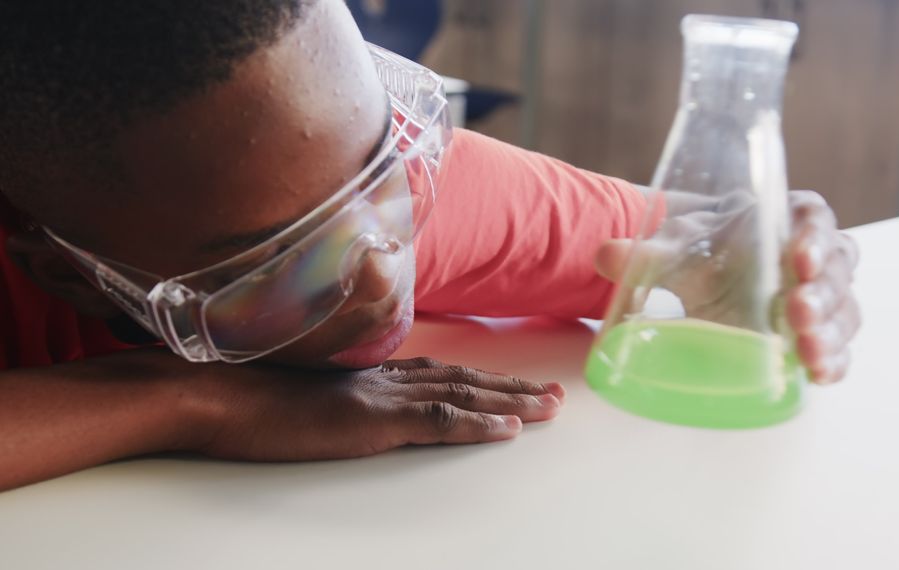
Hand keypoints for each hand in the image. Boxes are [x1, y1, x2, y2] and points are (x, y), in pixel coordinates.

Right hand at [194, 357, 564, 460]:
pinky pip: (438, 422)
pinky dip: (476, 423)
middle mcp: (384, 378)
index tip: (514, 385)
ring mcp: (381, 397)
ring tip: (549, 409)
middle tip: (554, 395)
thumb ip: (335, 398)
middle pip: (464, 380)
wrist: (214, 395)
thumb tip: (347, 410)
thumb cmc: (245, 397)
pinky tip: (507, 429)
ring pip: (463, 396)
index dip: (482, 379)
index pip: (441, 374)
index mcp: (369, 374)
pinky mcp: (371, 421)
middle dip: (512, 388)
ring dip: (511, 402)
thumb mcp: (302, 396)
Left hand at [594, 189, 859, 384]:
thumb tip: (605, 255)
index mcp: (788, 219)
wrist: (711, 277)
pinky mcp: (818, 334)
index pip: (814, 219)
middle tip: (796, 312)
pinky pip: (837, 347)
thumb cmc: (706, 250)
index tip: (797, 258)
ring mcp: (823, 297)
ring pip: (843, 310)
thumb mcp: (678, 248)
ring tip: (808, 350)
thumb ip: (648, 251)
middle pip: (837, 269)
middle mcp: (817, 255)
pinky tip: (819, 374)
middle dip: (821, 292)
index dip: (814, 236)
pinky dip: (833, 361)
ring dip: (830, 331)